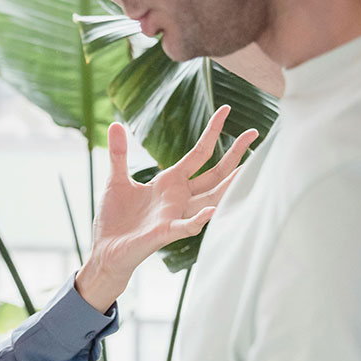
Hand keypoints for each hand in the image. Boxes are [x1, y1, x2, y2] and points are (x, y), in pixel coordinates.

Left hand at [75, 106, 256, 310]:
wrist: (105, 250)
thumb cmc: (114, 219)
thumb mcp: (115, 180)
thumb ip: (119, 153)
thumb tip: (116, 124)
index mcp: (170, 182)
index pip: (199, 153)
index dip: (212, 131)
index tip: (225, 110)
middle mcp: (179, 197)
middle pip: (215, 172)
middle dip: (235, 153)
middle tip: (255, 132)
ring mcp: (176, 214)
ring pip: (211, 197)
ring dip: (230, 184)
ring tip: (250, 168)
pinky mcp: (166, 232)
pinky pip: (188, 225)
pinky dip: (200, 218)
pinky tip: (213, 209)